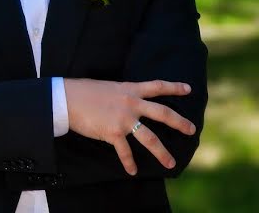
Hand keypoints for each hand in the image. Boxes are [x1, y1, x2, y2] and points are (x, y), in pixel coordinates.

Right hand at [64, 79, 196, 175]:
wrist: (67, 98)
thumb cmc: (83, 91)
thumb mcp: (108, 87)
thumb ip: (121, 94)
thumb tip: (126, 100)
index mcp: (130, 90)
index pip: (157, 87)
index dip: (174, 87)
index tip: (188, 89)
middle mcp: (131, 104)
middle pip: (162, 114)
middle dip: (179, 123)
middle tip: (192, 129)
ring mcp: (124, 119)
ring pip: (150, 138)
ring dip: (162, 152)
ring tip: (170, 163)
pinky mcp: (113, 133)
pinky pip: (125, 151)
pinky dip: (129, 163)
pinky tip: (132, 171)